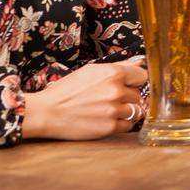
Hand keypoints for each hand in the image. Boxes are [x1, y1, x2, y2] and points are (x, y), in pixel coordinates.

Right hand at [21, 57, 148, 139]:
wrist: (48, 112)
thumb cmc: (67, 90)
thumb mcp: (91, 71)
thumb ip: (119, 66)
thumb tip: (139, 62)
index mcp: (112, 73)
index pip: (142, 76)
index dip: (135, 81)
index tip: (128, 84)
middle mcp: (116, 91)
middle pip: (138, 94)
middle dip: (128, 97)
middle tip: (109, 99)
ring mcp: (114, 110)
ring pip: (136, 111)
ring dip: (126, 111)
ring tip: (109, 110)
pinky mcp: (110, 127)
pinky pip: (128, 125)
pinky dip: (121, 123)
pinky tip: (107, 119)